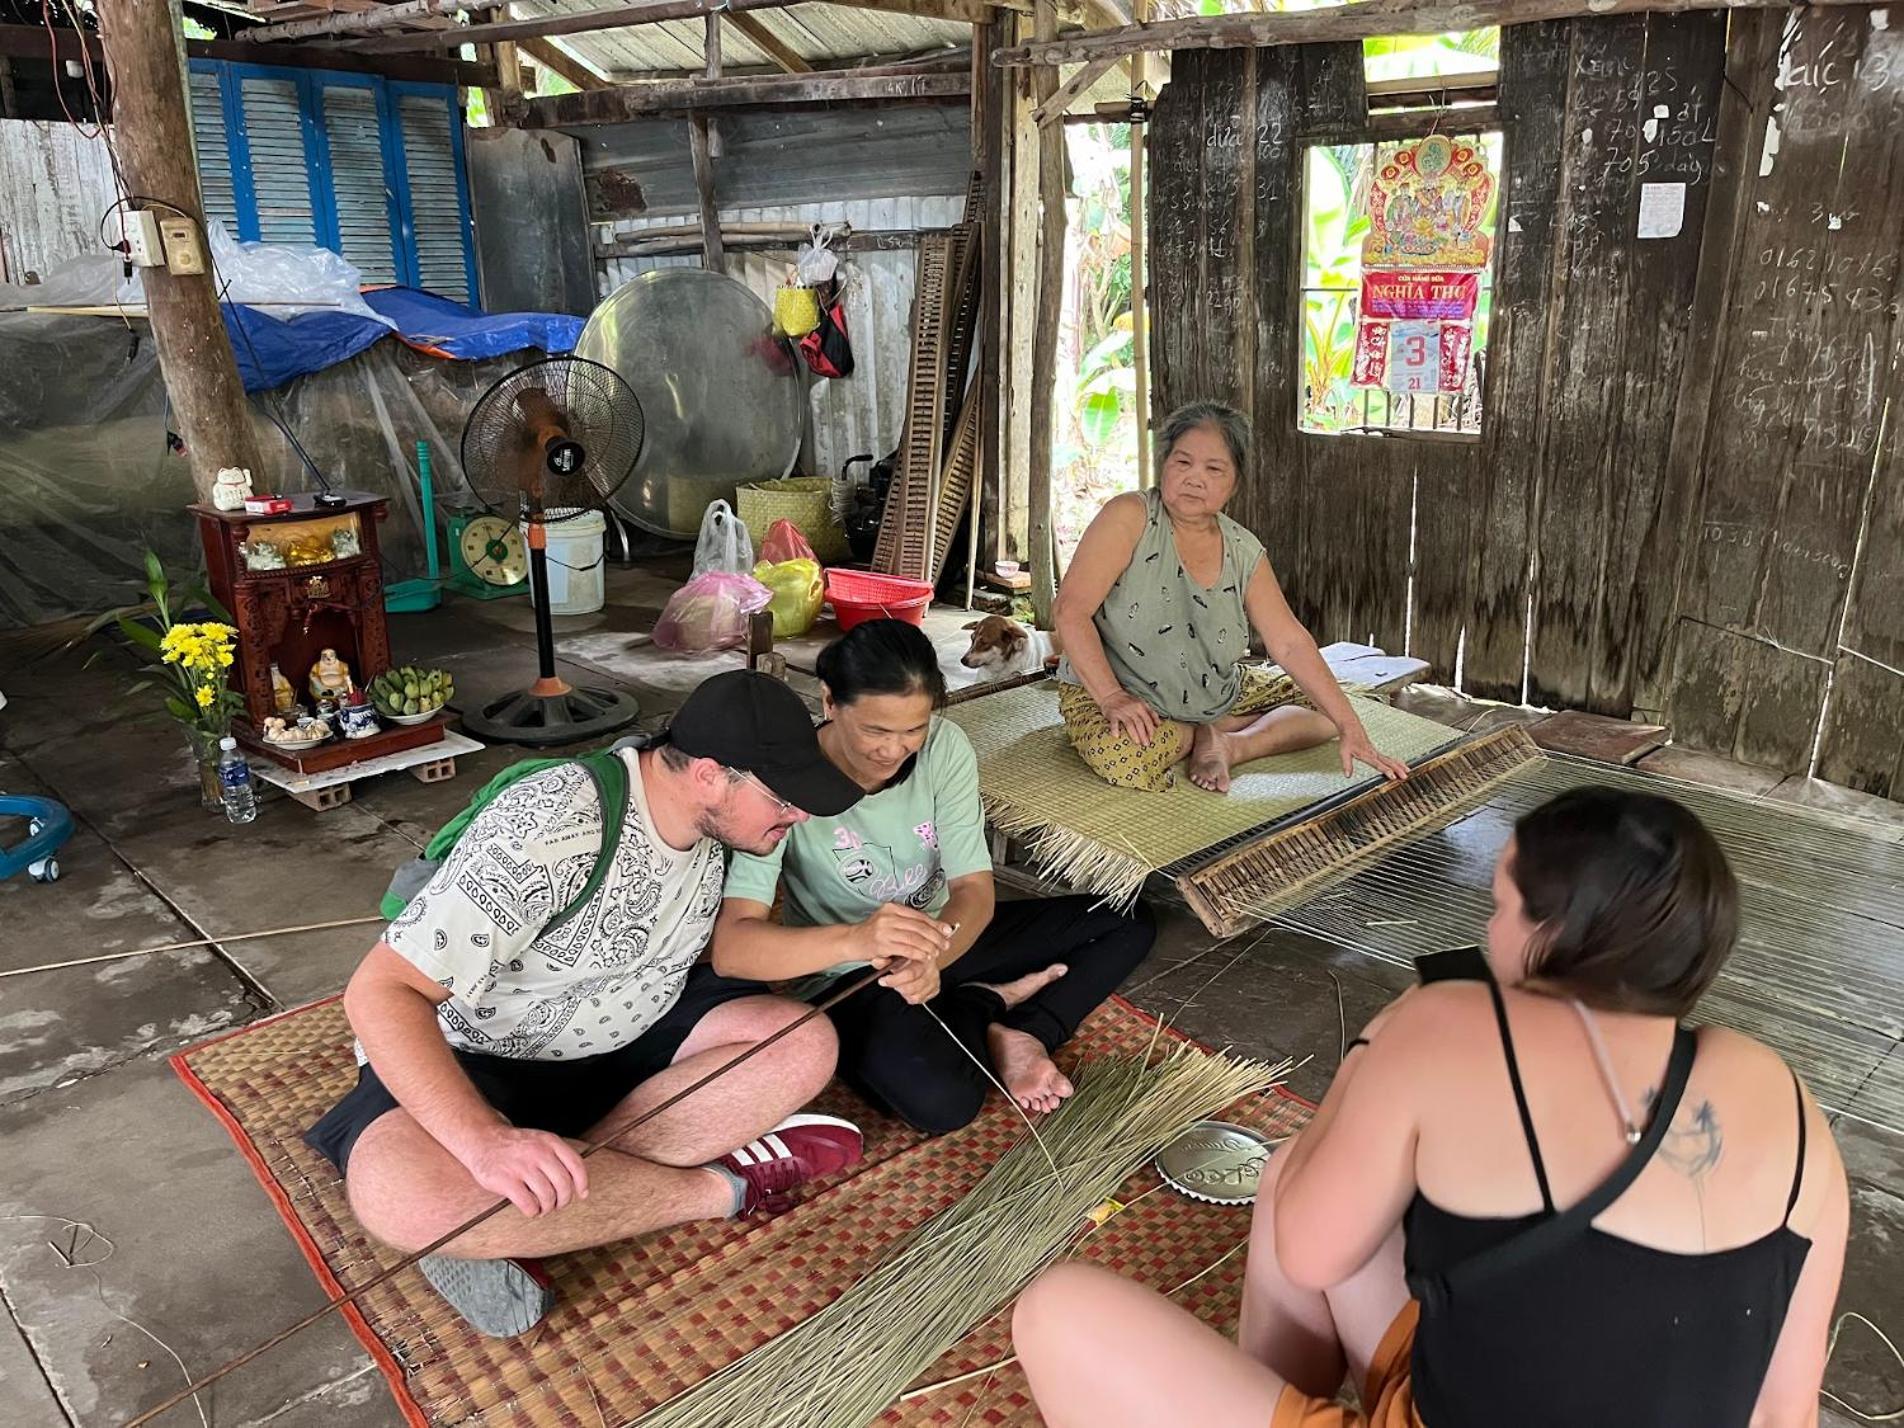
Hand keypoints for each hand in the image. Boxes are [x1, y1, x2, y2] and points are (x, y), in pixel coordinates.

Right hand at [458, 1124, 588, 1217]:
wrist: (482, 1139)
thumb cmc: (515, 1146)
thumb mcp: (540, 1141)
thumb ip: (558, 1156)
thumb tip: (578, 1184)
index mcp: (550, 1141)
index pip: (576, 1165)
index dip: (582, 1183)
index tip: (582, 1195)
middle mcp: (539, 1152)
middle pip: (563, 1185)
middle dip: (563, 1200)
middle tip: (557, 1204)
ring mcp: (522, 1166)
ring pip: (547, 1196)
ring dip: (547, 1208)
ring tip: (542, 1208)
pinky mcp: (507, 1181)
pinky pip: (529, 1204)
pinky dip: (533, 1211)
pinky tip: (530, 1209)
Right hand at [853, 902, 953, 967]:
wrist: (850, 941)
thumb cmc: (872, 934)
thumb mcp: (889, 922)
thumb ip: (907, 923)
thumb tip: (934, 928)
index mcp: (893, 907)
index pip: (920, 916)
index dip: (936, 924)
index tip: (948, 931)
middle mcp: (889, 916)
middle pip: (920, 926)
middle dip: (936, 937)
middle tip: (945, 944)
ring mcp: (884, 929)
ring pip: (915, 938)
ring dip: (929, 947)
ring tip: (936, 952)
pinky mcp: (881, 943)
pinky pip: (906, 949)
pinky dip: (918, 954)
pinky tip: (924, 957)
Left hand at [876, 952, 941, 1004]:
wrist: (922, 955)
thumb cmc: (907, 956)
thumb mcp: (894, 954)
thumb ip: (884, 959)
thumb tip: (876, 961)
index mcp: (922, 957)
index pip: (910, 974)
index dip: (894, 980)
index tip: (882, 981)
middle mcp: (930, 968)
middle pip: (913, 987)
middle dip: (898, 987)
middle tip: (890, 982)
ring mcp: (934, 979)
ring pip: (916, 995)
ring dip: (903, 991)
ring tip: (899, 984)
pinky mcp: (936, 987)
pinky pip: (920, 999)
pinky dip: (911, 996)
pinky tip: (907, 988)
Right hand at [1098, 689, 1160, 746]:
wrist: (1111, 695)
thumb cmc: (1128, 701)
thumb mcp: (1141, 703)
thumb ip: (1151, 713)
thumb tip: (1159, 724)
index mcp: (1140, 706)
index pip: (1147, 719)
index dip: (1150, 729)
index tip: (1152, 738)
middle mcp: (1132, 708)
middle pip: (1139, 723)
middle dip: (1144, 735)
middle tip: (1146, 744)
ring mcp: (1122, 711)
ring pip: (1129, 724)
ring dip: (1134, 734)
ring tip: (1137, 743)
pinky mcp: (1112, 714)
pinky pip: (1114, 722)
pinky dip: (1115, 729)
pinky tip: (1117, 736)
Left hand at [1338, 721, 1408, 780]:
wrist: (1351, 727)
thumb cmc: (1348, 739)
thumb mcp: (1344, 752)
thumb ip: (1347, 764)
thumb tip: (1347, 775)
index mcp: (1366, 754)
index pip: (1378, 764)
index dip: (1386, 770)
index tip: (1393, 776)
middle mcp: (1373, 753)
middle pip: (1388, 762)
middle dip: (1397, 769)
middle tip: (1405, 776)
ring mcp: (1376, 752)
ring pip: (1390, 759)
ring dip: (1399, 765)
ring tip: (1408, 771)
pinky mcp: (1376, 752)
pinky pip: (1388, 758)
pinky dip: (1396, 762)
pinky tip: (1400, 765)